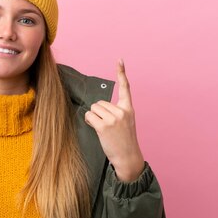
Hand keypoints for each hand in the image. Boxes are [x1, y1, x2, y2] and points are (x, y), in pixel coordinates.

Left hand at [84, 59, 144, 181]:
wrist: (128, 157)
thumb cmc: (124, 141)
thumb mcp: (125, 123)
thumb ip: (115, 112)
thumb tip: (95, 107)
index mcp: (128, 109)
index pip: (125, 88)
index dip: (121, 73)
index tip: (119, 60)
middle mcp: (122, 111)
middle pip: (100, 102)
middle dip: (98, 112)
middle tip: (106, 126)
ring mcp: (113, 118)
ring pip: (93, 108)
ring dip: (93, 117)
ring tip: (102, 129)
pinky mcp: (104, 126)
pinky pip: (89, 116)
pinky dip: (89, 121)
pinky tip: (96, 129)